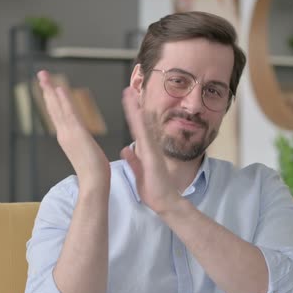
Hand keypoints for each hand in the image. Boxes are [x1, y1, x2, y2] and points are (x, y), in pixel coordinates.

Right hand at [38, 70, 109, 188]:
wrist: (94, 183)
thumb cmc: (95, 173)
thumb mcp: (87, 154)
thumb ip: (83, 146)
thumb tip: (85, 144)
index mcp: (66, 137)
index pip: (57, 114)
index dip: (52, 99)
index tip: (48, 87)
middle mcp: (64, 133)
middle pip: (53, 107)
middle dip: (46, 89)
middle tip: (40, 74)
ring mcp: (69, 133)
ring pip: (57, 107)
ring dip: (50, 90)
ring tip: (43, 75)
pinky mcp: (78, 134)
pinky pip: (69, 113)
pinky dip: (63, 101)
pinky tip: (59, 89)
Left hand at [120, 87, 180, 212]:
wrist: (166, 202)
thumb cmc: (155, 190)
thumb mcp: (139, 173)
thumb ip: (133, 160)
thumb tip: (126, 150)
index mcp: (146, 151)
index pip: (137, 129)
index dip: (131, 115)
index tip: (127, 101)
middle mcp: (150, 147)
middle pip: (140, 123)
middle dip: (134, 106)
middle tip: (128, 90)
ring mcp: (152, 150)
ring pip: (142, 126)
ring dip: (136, 110)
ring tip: (130, 94)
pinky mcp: (152, 155)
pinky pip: (145, 137)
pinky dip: (141, 124)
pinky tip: (137, 114)